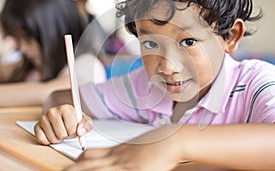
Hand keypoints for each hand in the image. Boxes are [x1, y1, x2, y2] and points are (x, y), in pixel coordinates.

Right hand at [34, 104, 92, 144]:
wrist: (63, 114)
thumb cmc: (74, 118)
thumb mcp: (85, 120)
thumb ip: (87, 125)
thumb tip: (80, 132)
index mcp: (66, 108)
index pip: (72, 129)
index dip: (75, 132)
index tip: (75, 128)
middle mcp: (53, 111)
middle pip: (61, 135)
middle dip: (66, 136)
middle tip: (67, 131)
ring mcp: (43, 118)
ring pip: (52, 139)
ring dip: (58, 139)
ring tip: (61, 132)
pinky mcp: (37, 125)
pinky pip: (42, 139)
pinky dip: (48, 141)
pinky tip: (52, 134)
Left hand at [65, 125, 182, 170]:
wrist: (169, 140)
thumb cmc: (154, 143)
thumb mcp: (133, 146)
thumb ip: (121, 152)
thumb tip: (112, 158)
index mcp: (116, 150)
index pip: (89, 154)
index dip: (78, 161)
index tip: (72, 165)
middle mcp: (116, 157)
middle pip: (87, 163)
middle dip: (73, 170)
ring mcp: (125, 165)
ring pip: (97, 170)